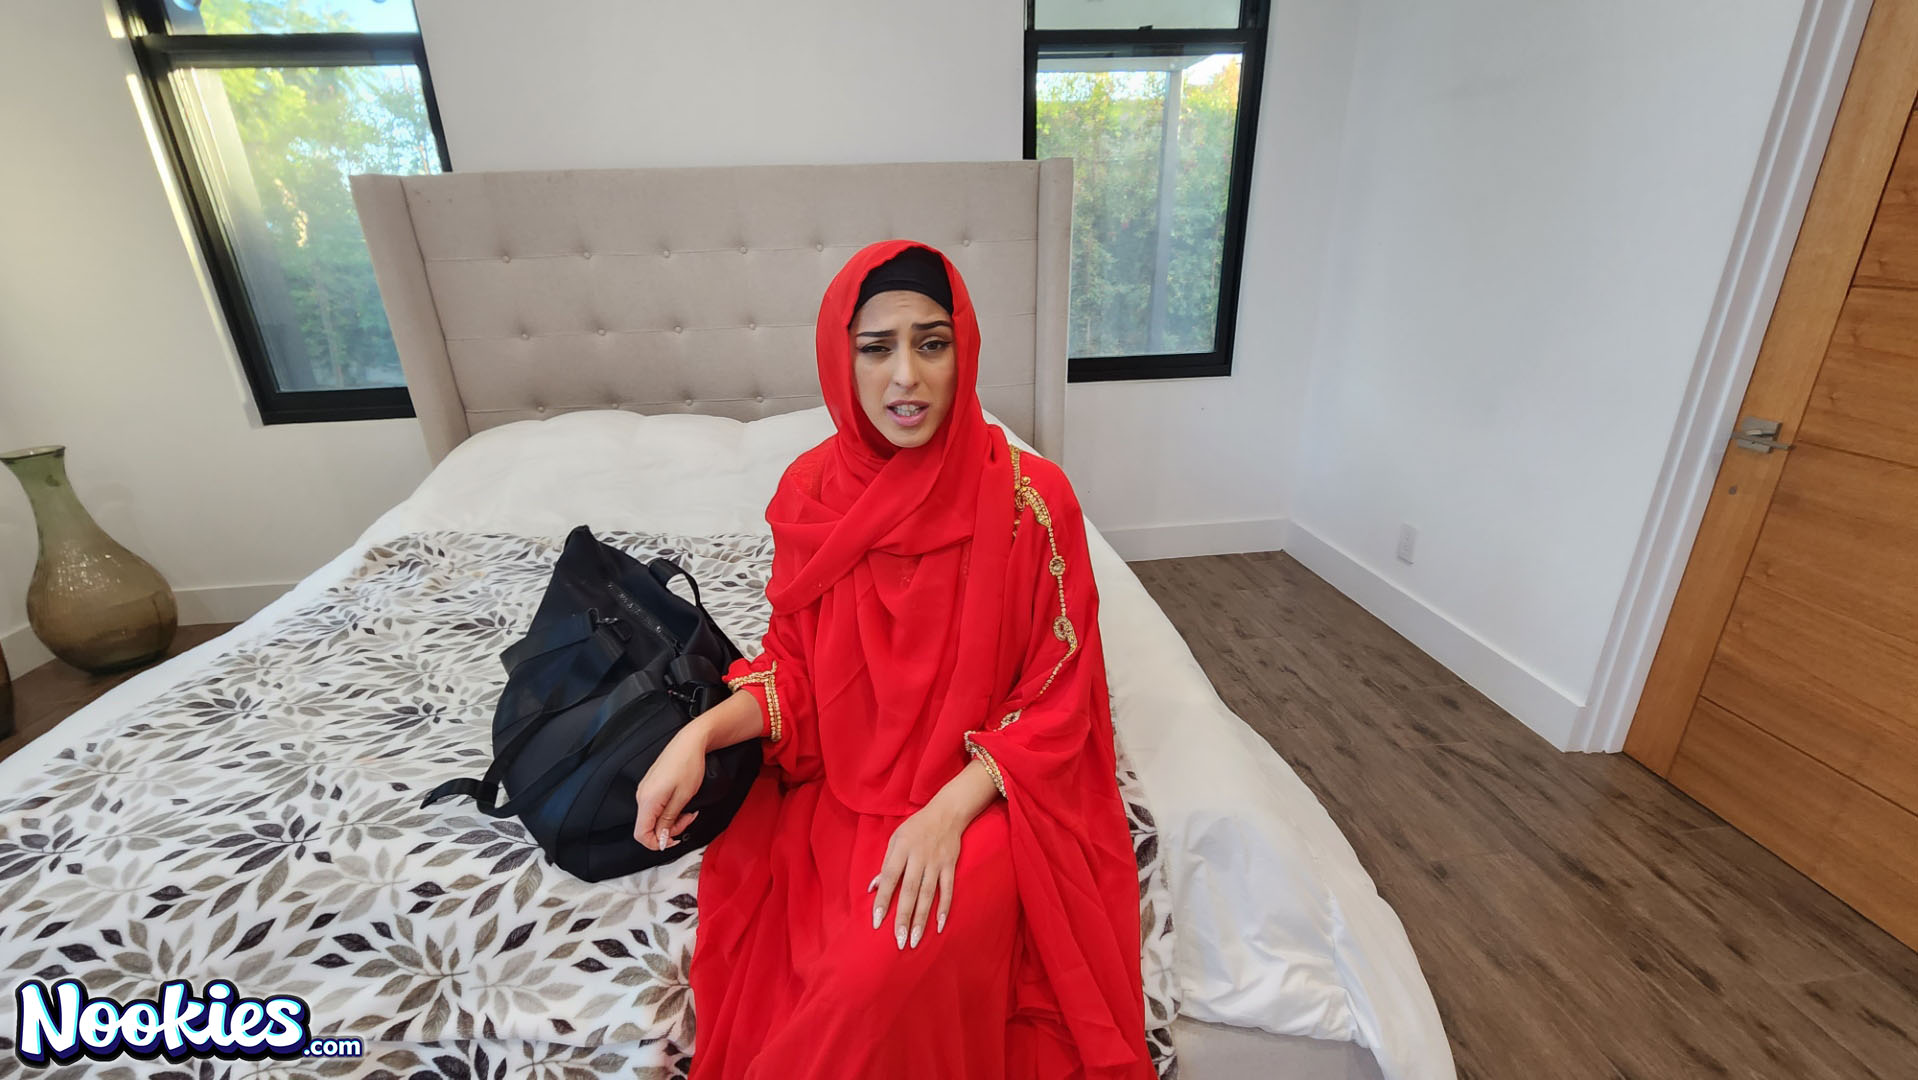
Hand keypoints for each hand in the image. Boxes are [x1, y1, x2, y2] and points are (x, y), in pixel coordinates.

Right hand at [632, 725, 705, 850]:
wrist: (690, 742)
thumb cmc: (688, 765)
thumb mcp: (683, 797)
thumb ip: (669, 820)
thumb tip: (660, 838)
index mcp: (648, 800)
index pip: (641, 834)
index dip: (657, 843)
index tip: (675, 840)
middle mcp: (642, 795)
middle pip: (648, 827)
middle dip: (670, 829)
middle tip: (688, 820)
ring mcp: (645, 790)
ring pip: (653, 817)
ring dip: (671, 819)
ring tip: (688, 811)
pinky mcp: (651, 785)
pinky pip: (655, 806)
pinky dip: (669, 810)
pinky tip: (681, 803)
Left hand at [869, 803, 963, 949]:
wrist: (947, 812)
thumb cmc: (916, 828)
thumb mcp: (895, 839)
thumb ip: (885, 864)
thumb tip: (873, 888)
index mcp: (901, 849)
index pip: (890, 878)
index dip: (883, 899)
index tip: (877, 921)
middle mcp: (918, 857)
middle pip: (909, 891)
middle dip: (903, 917)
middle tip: (898, 940)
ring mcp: (936, 862)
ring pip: (928, 894)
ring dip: (921, 919)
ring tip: (914, 940)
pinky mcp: (950, 865)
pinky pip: (947, 890)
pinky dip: (944, 908)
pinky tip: (939, 925)